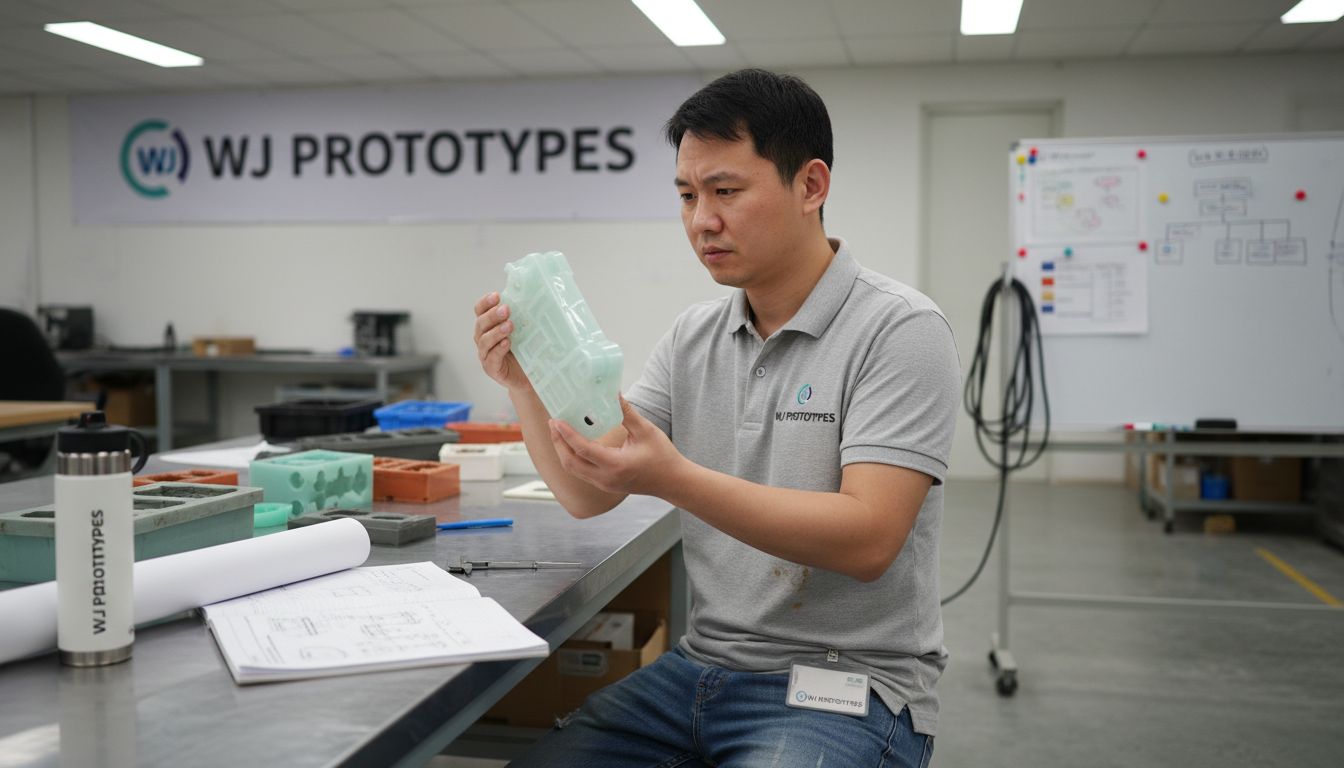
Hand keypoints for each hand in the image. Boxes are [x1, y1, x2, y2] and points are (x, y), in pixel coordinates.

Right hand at [473, 291, 531, 392]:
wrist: (531, 377)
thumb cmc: (527, 351)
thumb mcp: (526, 331)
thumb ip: (524, 317)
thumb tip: (534, 297)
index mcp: (489, 326)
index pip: (480, 311)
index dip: (485, 302)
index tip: (497, 295)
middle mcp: (484, 339)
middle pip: (481, 324)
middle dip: (492, 315)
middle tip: (506, 309)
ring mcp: (486, 355)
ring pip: (484, 341)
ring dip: (496, 331)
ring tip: (509, 325)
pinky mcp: (492, 369)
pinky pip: (491, 358)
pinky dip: (498, 350)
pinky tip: (507, 343)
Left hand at [549, 395, 684, 497]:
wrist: (673, 482)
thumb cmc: (663, 456)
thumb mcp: (646, 430)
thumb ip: (626, 413)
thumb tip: (613, 393)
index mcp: (615, 465)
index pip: (582, 450)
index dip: (567, 434)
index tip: (556, 420)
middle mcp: (605, 478)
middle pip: (570, 463)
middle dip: (558, 443)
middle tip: (553, 423)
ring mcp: (604, 484)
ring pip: (574, 470)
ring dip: (564, 451)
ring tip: (559, 431)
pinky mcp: (605, 485)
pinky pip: (582, 472)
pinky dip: (574, 457)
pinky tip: (575, 442)